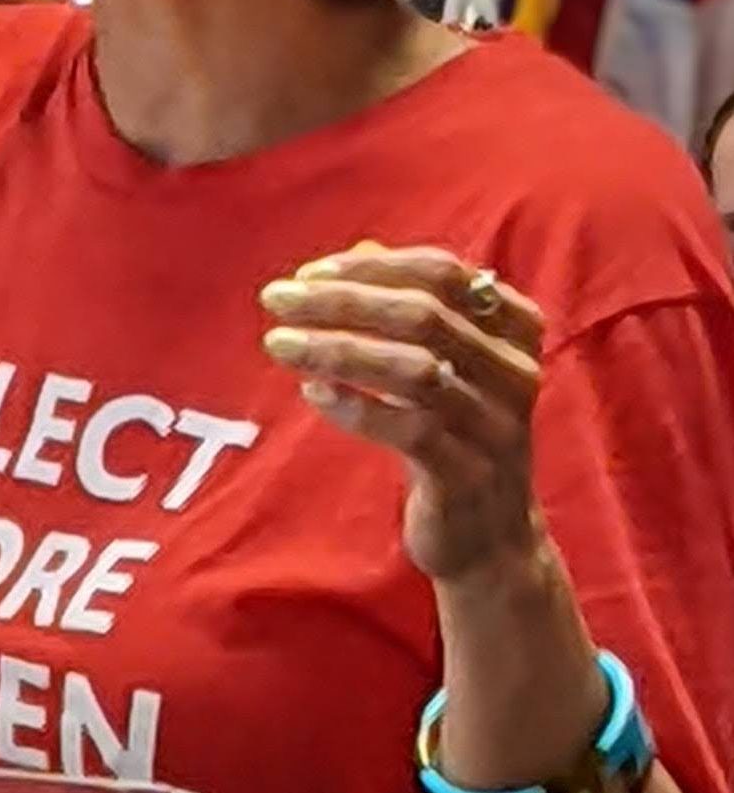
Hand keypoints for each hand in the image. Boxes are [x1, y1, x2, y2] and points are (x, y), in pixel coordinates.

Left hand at [259, 244, 544, 581]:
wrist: (490, 539)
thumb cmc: (453, 430)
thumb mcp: (442, 362)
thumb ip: (407, 306)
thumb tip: (356, 254)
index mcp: (515, 328)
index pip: (442, 273)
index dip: (372, 267)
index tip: (307, 274)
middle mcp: (516, 372)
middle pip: (424, 316)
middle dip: (341, 301)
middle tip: (276, 300)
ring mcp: (497, 426)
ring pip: (415, 370)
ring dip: (337, 349)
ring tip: (279, 344)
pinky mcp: (469, 476)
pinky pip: (409, 429)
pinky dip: (355, 405)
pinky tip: (313, 393)